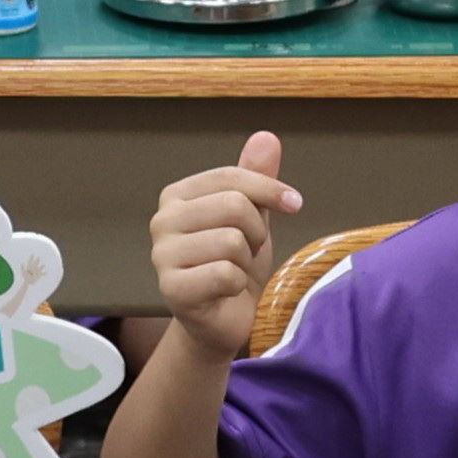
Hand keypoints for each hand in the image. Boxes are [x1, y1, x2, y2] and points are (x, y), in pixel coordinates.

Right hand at [148, 131, 301, 360]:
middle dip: (256, 232)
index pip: (231, 177)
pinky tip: (226, 292)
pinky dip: (237, 285)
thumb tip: (267, 137)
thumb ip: (256, 178)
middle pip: (234, 205)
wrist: (224, 321)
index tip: (295, 204)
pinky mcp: (172, 288)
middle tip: (249, 252)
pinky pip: (225, 273)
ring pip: (232, 241)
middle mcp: (162, 220)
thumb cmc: (236, 265)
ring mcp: (162, 255)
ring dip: (246, 261)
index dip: (270, 189)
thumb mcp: (252, 217)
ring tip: (236, 272)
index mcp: (177, 195)